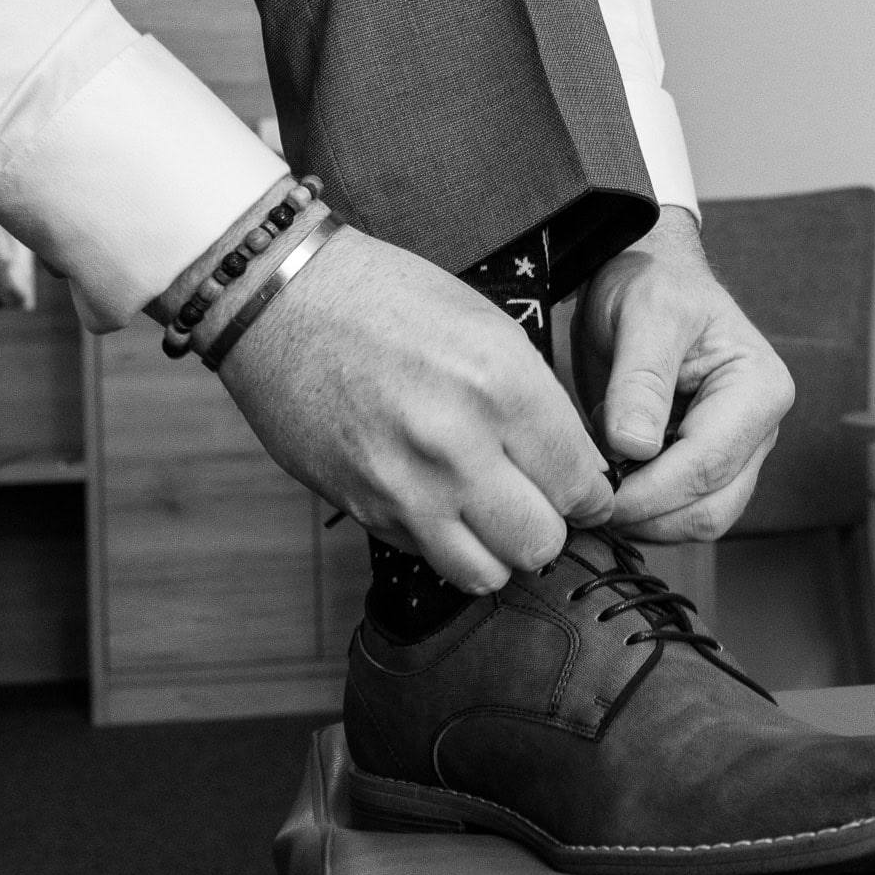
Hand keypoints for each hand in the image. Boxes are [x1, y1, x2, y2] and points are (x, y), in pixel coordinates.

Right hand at [215, 226, 614, 593]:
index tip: (583, 488)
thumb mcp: (490, 330)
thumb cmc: (391, 301)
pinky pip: (431, 558)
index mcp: (501, 386)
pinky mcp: (363, 508)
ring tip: (492, 515)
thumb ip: (538, 405)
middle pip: (542, 541)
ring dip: (498, 550)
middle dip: (550, 526)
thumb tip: (578, 470)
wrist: (283, 300)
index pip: (581, 483)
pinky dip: (447, 542)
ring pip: (488, 573)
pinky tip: (441, 501)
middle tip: (539, 501)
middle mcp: (456, 444)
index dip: (591, 492)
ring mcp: (405, 485)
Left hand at [574, 206, 794, 541]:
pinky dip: (642, 510)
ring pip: (698, 520)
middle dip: (647, 513)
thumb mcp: (644, 314)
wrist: (646, 277)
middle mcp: (759, 428)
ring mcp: (736, 452)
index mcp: (759, 389)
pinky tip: (608, 478)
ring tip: (597, 480)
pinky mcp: (707, 465)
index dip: (649, 491)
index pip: (708, 465)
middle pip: (710, 508)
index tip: (596, 493)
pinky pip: (680, 510)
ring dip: (644, 517)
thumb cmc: (652, 283)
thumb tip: (634, 447)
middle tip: (587, 497)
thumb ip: (640, 381)